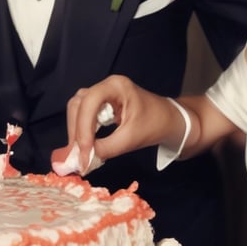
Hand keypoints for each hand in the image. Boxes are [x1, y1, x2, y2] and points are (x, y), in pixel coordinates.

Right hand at [58, 75, 186, 173]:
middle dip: (77, 131)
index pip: (89, 103)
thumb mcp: (132, 139)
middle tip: (78, 156)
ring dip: (76, 132)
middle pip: (78, 105)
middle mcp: (106, 86)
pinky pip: (83, 115)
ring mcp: (103, 94)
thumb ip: (106, 148)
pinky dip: (81, 131)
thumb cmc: (156, 124)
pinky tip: (85, 146)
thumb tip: (83, 160)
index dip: (83, 127)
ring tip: (80, 152)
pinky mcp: (101, 104)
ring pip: (77, 109)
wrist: (170, 120)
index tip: (84, 152)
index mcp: (116, 86)